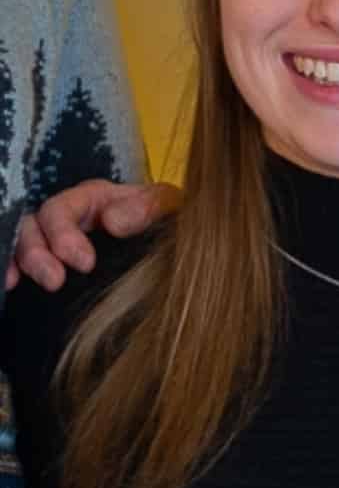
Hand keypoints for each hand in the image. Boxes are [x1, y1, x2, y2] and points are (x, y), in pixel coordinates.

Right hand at [5, 180, 181, 292]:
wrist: (174, 249)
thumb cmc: (166, 222)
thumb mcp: (165, 206)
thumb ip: (146, 207)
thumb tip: (112, 222)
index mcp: (91, 200)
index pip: (61, 209)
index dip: (63, 233)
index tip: (84, 262)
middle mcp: (67, 218)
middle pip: (34, 227)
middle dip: (37, 252)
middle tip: (54, 281)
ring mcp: (55, 243)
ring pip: (23, 245)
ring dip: (21, 263)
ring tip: (23, 284)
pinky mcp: (55, 268)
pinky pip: (23, 266)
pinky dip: (12, 271)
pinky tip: (11, 287)